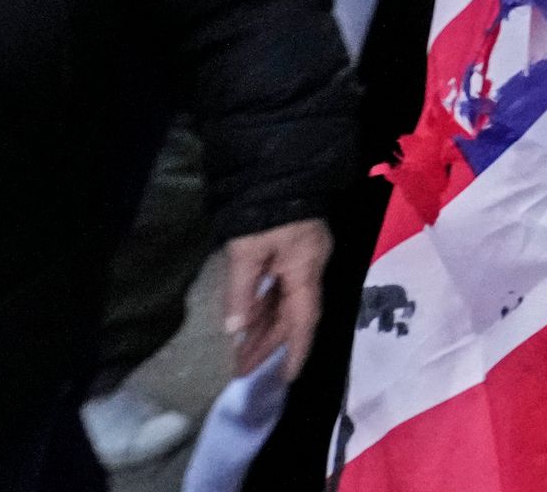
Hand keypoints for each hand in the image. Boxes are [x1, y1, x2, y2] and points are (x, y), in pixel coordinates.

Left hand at [221, 218, 328, 378]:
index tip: (287, 379)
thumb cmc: (264, 212)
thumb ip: (241, 292)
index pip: (304, 319)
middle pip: (294, 315)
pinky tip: (249, 321)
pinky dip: (266, 307)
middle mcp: (311, 268)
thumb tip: (235, 331)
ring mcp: (304, 259)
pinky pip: (282, 288)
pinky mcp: (294, 251)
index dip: (297, 351)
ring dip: (266, 328)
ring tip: (241, 353)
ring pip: (287, 303)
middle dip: (270, 344)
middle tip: (243, 370)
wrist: (280, 168)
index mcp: (305, 270)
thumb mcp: (246, 251)